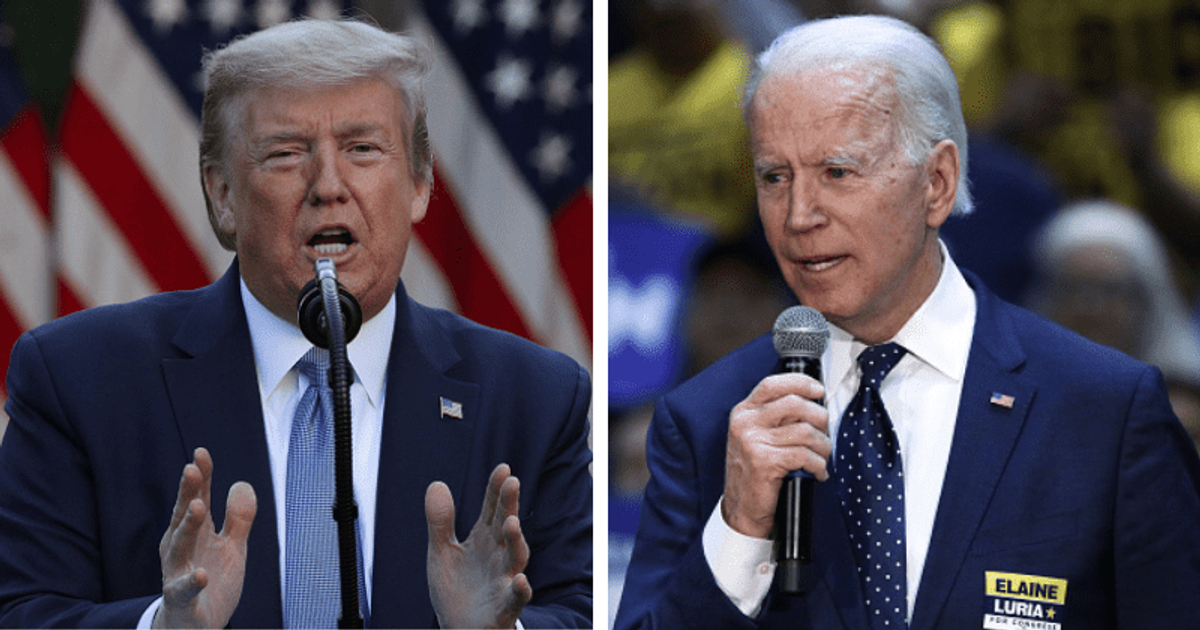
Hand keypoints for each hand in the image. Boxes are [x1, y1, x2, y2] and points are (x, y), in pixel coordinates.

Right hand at [154, 448, 256, 628]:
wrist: (196, 626)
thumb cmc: (212, 581)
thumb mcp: (232, 547)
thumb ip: (239, 518)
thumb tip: (242, 483)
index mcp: (195, 534)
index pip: (196, 499)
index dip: (201, 477)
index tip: (201, 453)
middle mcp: (181, 549)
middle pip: (184, 517)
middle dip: (188, 493)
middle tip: (192, 469)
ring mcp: (178, 573)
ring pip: (178, 548)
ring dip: (188, 527)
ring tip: (199, 507)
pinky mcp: (181, 600)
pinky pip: (184, 590)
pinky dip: (192, 581)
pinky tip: (202, 573)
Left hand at [425, 464, 531, 628]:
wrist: (460, 629)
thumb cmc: (457, 590)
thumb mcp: (441, 552)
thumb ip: (440, 521)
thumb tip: (437, 484)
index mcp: (483, 540)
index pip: (493, 509)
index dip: (496, 490)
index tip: (502, 468)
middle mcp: (498, 556)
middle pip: (506, 526)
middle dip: (509, 505)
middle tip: (512, 483)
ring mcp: (503, 580)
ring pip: (515, 558)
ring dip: (516, 541)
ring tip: (512, 523)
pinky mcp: (504, 607)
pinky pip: (515, 598)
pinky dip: (520, 590)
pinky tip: (520, 580)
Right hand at [723, 373, 828, 538]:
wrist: (741, 509)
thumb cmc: (754, 472)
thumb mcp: (756, 437)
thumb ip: (775, 418)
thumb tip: (811, 404)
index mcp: (744, 413)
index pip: (772, 384)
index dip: (800, 383)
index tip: (818, 391)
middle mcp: (745, 423)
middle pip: (795, 404)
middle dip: (819, 418)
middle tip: (824, 433)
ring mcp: (752, 442)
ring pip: (805, 431)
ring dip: (823, 446)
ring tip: (822, 457)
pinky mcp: (764, 462)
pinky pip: (804, 455)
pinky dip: (818, 465)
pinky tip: (817, 472)